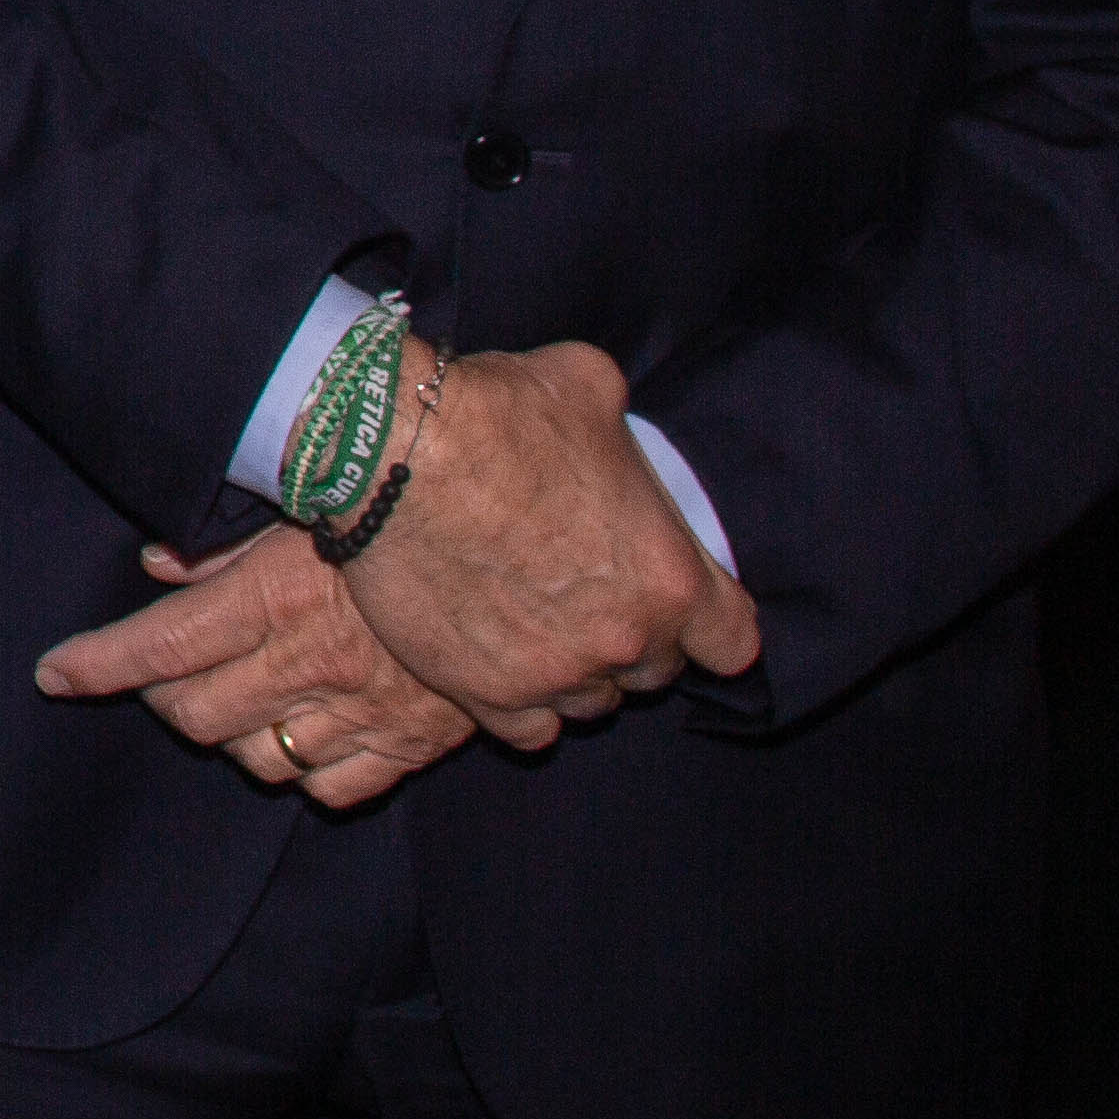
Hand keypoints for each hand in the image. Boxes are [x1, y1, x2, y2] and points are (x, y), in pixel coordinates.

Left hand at [33, 525, 484, 811]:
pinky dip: (304, 772)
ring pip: (257, 759)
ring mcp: (360, 712)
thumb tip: (157, 564)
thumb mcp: (303, 509)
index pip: (159, 646)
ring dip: (227, 736)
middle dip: (161, 700)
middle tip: (157, 678)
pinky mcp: (411, 744)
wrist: (523, 549)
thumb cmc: (400, 511)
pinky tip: (298, 738)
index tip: (52, 675)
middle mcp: (308, 665)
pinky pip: (333, 788)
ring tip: (225, 703)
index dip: (97, 666)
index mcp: (273, 600)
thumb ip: (223, 548)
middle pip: (195, 714)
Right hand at [337, 342, 759, 742]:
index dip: (707, 623)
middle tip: (583, 595)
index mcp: (671, 577)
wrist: (386, 451)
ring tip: (534, 625)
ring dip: (574, 672)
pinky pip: (529, 731)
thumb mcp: (588, 388)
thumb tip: (610, 434)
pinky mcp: (484, 694)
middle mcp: (625, 641)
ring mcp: (554, 675)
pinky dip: (522, 704)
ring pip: (591, 703)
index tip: (678, 605)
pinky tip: (503, 664)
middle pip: (656, 672)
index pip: (732, 642)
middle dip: (630, 638)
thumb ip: (622, 435)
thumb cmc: (495, 412)